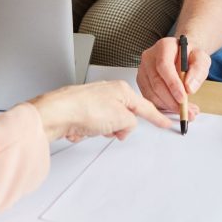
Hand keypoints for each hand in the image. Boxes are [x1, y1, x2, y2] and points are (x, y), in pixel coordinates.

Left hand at [29, 81, 170, 141]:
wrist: (55, 114)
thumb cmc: (83, 109)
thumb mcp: (120, 118)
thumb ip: (131, 123)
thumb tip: (125, 127)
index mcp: (120, 90)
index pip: (145, 106)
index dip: (157, 117)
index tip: (166, 122)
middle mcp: (107, 92)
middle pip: (124, 117)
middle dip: (119, 128)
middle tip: (111, 130)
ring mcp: (93, 101)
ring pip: (107, 125)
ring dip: (101, 131)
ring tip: (91, 128)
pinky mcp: (81, 111)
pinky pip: (92, 128)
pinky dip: (87, 132)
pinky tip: (80, 129)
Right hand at [136, 37, 203, 117]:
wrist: (182, 55)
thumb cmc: (191, 56)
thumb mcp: (201, 59)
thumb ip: (198, 71)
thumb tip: (189, 88)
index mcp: (164, 46)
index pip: (164, 66)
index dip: (173, 84)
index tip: (183, 99)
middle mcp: (149, 57)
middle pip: (156, 82)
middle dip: (171, 100)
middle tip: (187, 111)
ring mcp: (143, 69)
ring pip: (151, 93)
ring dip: (168, 106)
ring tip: (186, 112)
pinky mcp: (142, 81)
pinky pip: (149, 97)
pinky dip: (162, 106)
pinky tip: (175, 108)